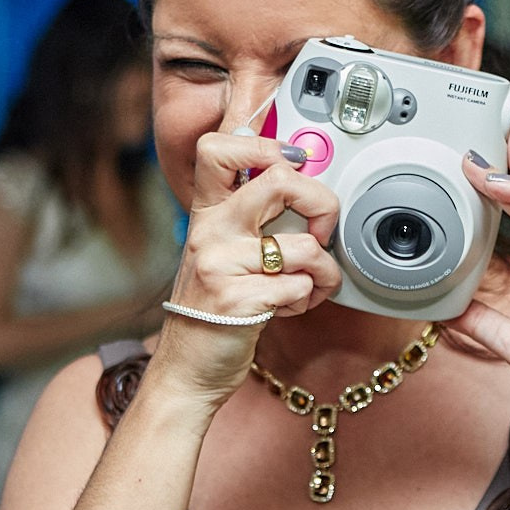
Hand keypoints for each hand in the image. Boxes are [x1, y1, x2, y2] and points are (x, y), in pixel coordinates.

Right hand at [155, 132, 342, 405]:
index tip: (295, 158)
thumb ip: (252, 213)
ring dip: (323, 272)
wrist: (187, 370)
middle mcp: (210, 231)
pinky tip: (286, 307)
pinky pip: (300, 286)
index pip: (218, 147)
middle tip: (321, 230)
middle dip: (322, 203)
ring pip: (305, 245)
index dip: (263, 139)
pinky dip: (306, 300)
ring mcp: (219, 265)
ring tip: (307, 285)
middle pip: (280, 178)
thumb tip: (296, 171)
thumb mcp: (223, 250)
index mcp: (207, 212)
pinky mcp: (236, 301)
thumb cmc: (214, 308)